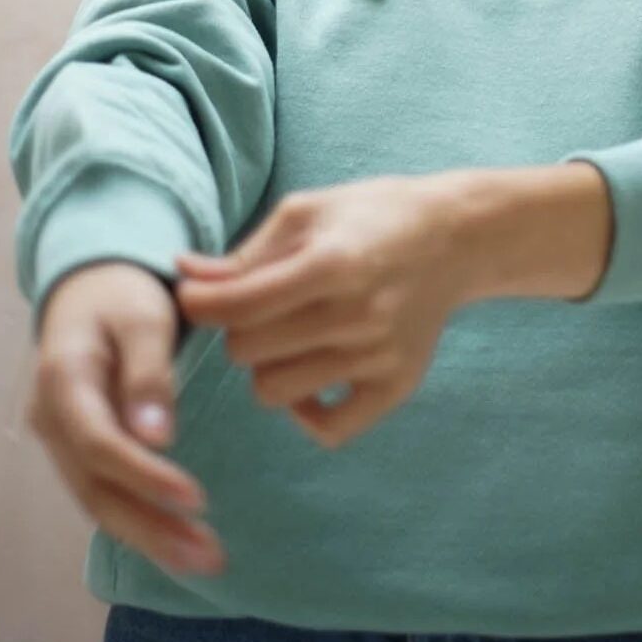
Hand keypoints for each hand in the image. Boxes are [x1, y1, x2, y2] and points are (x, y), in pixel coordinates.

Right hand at [24, 261, 225, 575]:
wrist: (89, 289)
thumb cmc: (122, 295)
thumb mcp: (142, 315)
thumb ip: (149, 370)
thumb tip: (157, 437)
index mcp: (62, 380)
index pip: (99, 444)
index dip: (145, 476)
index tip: (197, 500)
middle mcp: (51, 420)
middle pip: (97, 488)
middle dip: (152, 527)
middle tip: (209, 556)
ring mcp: (61, 441)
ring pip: (99, 501)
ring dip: (150, 536)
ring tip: (205, 559)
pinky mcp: (79, 452)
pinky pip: (105, 494)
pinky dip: (140, 522)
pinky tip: (179, 544)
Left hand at [173, 175, 468, 450]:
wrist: (456, 237)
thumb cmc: (373, 214)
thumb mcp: (307, 212)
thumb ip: (246, 253)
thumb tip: (185, 276)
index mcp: (332, 263)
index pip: (237, 305)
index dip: (200, 303)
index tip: (196, 295)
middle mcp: (356, 314)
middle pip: (247, 351)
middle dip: (236, 329)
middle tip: (255, 308)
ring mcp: (378, 357)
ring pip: (273, 391)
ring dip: (266, 365)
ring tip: (287, 336)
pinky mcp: (396, 386)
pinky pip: (328, 429)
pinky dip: (306, 411)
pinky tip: (310, 377)